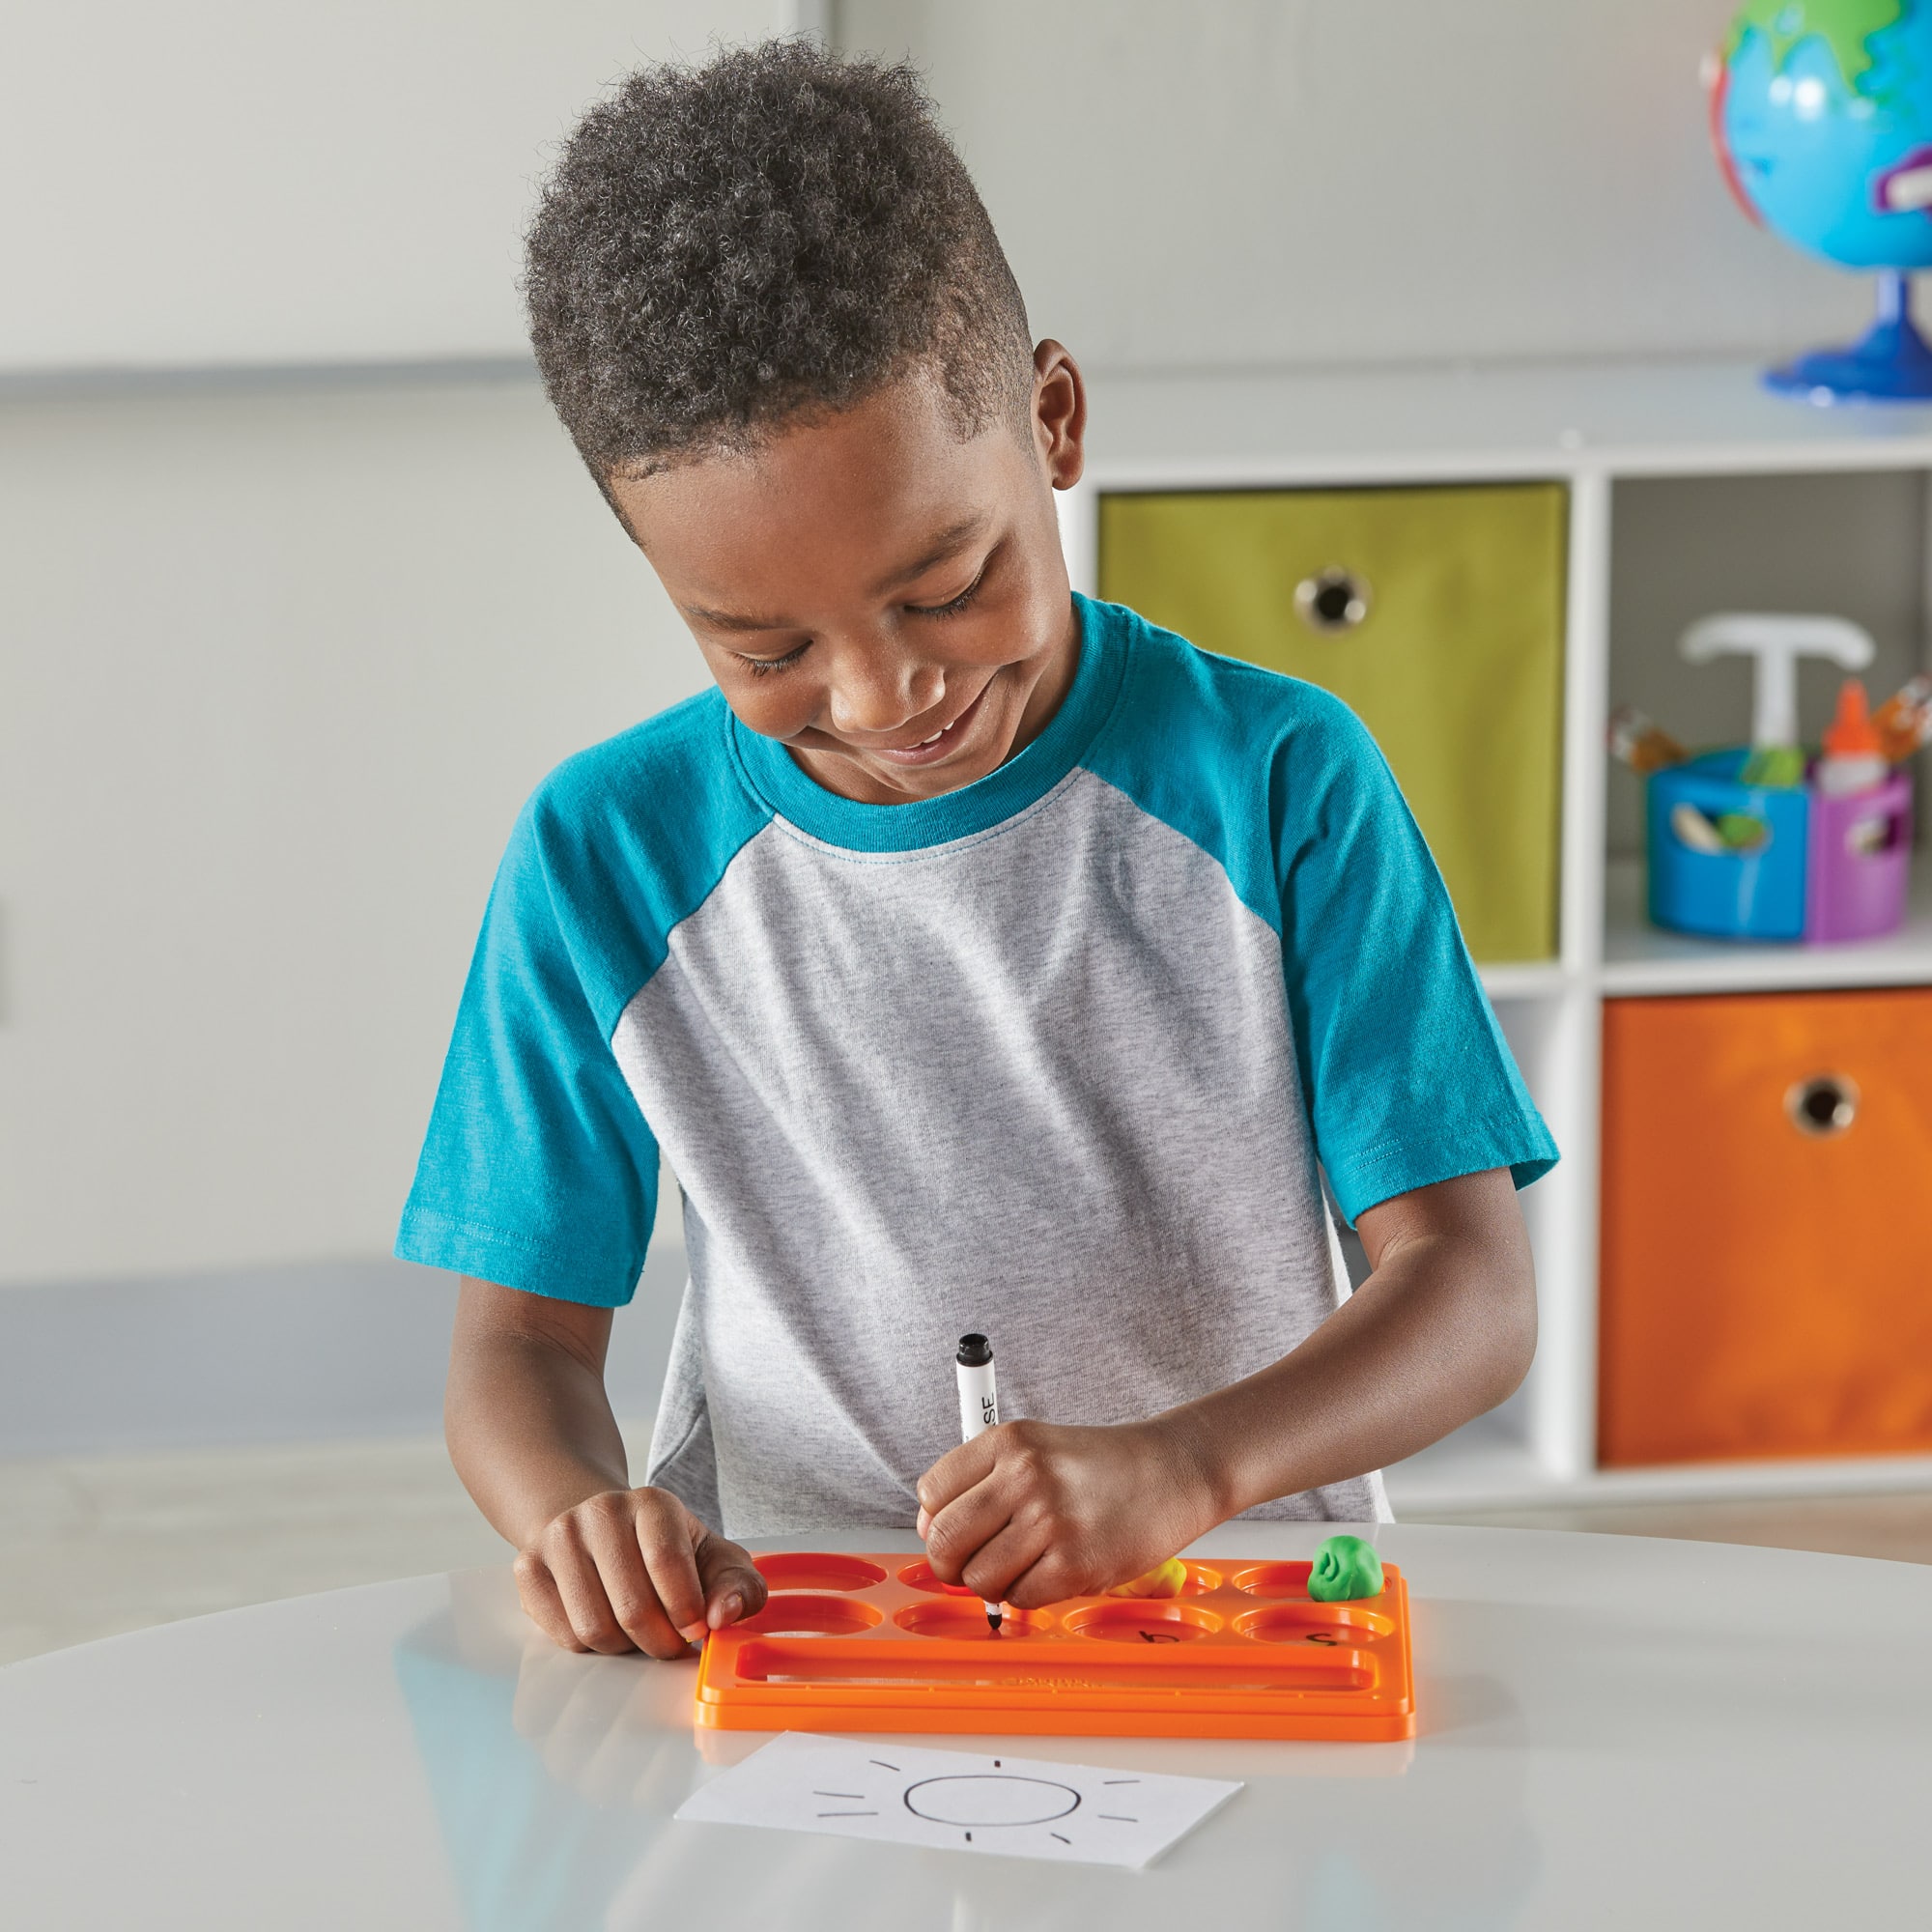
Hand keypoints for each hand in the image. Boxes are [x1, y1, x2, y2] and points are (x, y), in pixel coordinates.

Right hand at [513, 1485, 767, 1657]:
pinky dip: (590, 1646)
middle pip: (631, 1607)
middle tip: (670, 1642)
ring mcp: (559, 1537)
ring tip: (637, 1630)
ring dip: (624, 1647)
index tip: (697, 1629)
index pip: (667, 1563)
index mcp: (652, 1503)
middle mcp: (601, 1511)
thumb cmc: (664, 1550)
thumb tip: (725, 1615)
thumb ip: (739, 1585)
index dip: (687, 1611)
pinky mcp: (528, 1567)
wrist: (598, 1527)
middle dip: (660, 1641)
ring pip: (594, 1628)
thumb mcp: (713, 1558)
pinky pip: (563, 1635)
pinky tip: (604, 1621)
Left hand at [914, 1418, 1216, 1608]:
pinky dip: (1028, 1595)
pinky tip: (1052, 1571)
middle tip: (971, 1565)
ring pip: (979, 1577)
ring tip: (1025, 1564)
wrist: (1173, 1471)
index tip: (957, 1530)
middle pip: (944, 1538)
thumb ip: (981, 1481)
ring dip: (994, 1582)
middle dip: (950, 1563)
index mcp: (1009, 1440)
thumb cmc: (1101, 1466)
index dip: (937, 1520)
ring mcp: (1050, 1520)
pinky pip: (1020, 1599)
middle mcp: (1024, 1475)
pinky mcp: (1076, 1563)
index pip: (931, 1492)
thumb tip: (930, 1531)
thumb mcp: (1036, 1449)